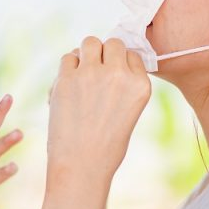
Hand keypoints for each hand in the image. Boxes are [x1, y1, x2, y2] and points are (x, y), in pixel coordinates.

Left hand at [46, 37, 151, 189]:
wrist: (82, 166)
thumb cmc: (106, 144)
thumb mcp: (129, 111)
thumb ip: (123, 83)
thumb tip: (105, 56)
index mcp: (141, 85)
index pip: (132, 55)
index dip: (120, 64)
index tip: (112, 79)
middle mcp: (120, 75)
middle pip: (113, 44)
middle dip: (104, 54)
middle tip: (96, 74)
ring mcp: (92, 74)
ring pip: (90, 42)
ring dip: (85, 54)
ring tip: (82, 74)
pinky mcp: (68, 78)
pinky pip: (68, 57)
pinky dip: (68, 68)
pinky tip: (68, 86)